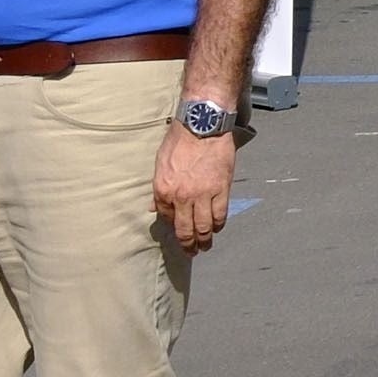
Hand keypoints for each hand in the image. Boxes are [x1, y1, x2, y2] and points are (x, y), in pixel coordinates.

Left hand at [154, 121, 235, 252]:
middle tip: (192, 252)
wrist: (202, 124)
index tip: (178, 230)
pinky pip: (220, 215)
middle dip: (188, 245)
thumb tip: (155, 207)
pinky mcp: (221, 189)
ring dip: (205, 240)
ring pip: (204, 227)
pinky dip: (218, 225)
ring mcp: (203, 195)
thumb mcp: (160, 163)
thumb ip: (159, 189)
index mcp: (163, 190)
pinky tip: (217, 228)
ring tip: (205, 246)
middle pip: (185, 230)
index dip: (173, 225)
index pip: (167, 217)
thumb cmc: (180, 140)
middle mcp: (181, 197)